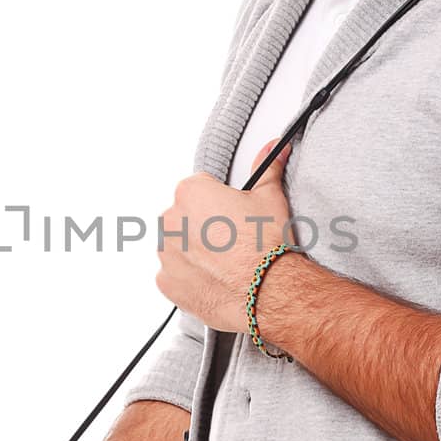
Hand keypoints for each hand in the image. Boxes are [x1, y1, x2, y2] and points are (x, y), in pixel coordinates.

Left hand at [153, 136, 299, 332]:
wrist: (267, 291)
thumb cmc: (266, 246)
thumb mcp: (270, 198)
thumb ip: (266, 169)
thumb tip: (275, 149)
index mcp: (190, 192)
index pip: (199, 189)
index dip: (219, 203)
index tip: (233, 216)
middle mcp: (171, 220)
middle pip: (186, 218)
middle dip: (205, 227)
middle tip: (232, 241)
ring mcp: (166, 253)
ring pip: (178, 246)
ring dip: (195, 251)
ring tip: (226, 262)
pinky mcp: (166, 282)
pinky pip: (174, 275)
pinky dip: (190, 277)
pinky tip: (215, 279)